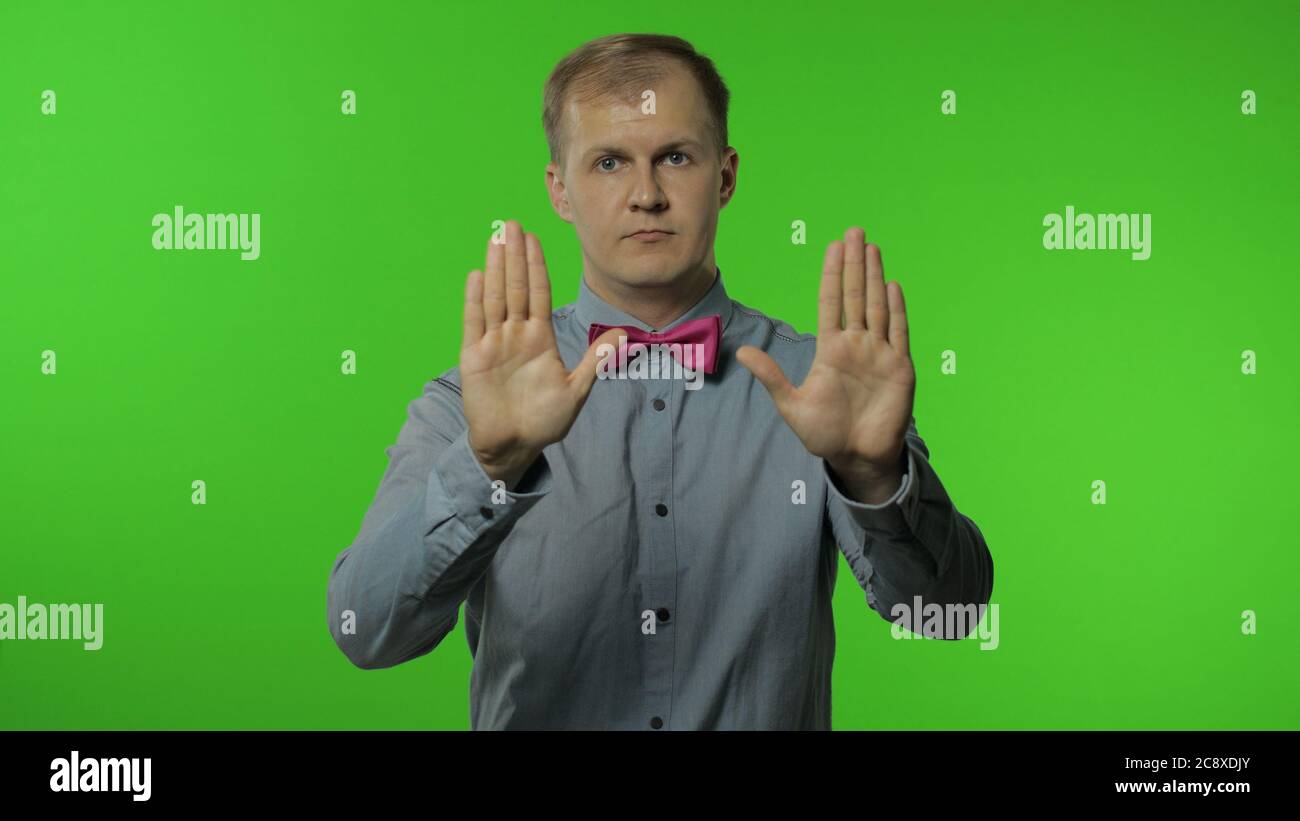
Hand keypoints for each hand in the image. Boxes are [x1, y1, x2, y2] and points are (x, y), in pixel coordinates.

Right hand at [460, 220, 624, 485]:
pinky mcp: (474, 357)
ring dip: (495, 268)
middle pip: (515, 287)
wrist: (514, 446)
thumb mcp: (575, 390)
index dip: (537, 265)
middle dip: (514, 255)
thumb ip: (595, 361)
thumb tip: (624, 335)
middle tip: (511, 224)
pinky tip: (477, 275)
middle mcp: (516, 334)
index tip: (535, 237)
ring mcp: (493, 343)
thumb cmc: (544, 420)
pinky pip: (474, 323)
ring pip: (495, 297)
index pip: (539, 293)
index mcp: (540, 338)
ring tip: (494, 239)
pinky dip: (474, 300)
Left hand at [736, 227, 915, 500]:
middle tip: (854, 231)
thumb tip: (741, 352)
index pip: (831, 303)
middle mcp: (856, 345)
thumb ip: (770, 376)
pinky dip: (896, 310)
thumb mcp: (791, 405)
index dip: (832, 274)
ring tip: (872, 248)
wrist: (857, 457)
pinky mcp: (899, 368)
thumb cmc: (825, 433)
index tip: (832, 247)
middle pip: (856, 295)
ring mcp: (879, 354)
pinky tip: (892, 286)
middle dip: (855, 263)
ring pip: (877, 307)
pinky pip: (898, 333)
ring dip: (874, 277)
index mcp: (831, 349)